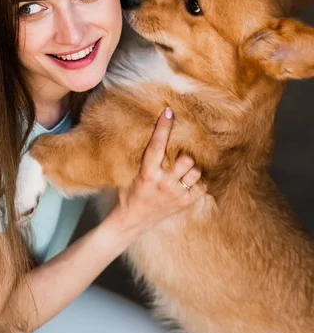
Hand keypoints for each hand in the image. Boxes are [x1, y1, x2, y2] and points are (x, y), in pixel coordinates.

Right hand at [111, 108, 202, 238]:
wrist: (132, 221)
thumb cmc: (130, 192)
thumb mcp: (132, 172)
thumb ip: (145, 157)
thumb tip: (155, 132)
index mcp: (147, 173)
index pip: (157, 145)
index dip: (163, 127)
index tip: (169, 112)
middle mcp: (164, 183)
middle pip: (186, 159)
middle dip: (184, 152)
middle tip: (180, 149)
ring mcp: (176, 194)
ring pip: (196, 171)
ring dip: (191, 167)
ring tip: (184, 166)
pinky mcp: (185, 203)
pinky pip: (201, 186)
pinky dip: (197, 180)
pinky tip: (189, 179)